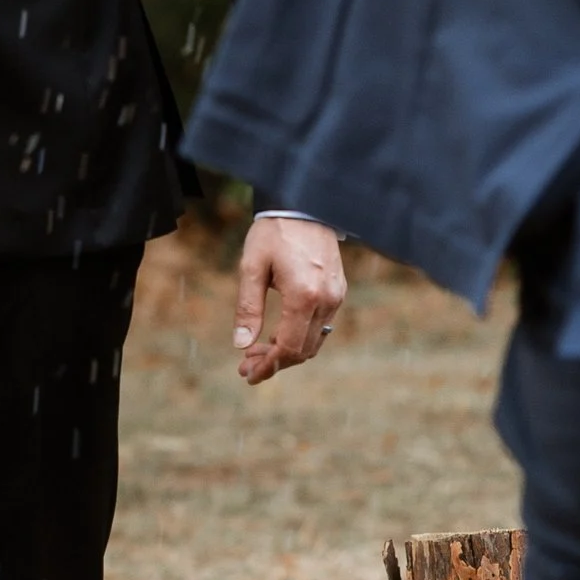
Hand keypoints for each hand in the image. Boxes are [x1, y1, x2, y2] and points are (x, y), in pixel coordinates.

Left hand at [233, 215, 346, 386]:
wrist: (304, 205)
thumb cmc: (273, 233)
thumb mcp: (251, 267)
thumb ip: (247, 307)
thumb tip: (240, 344)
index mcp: (303, 295)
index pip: (289, 347)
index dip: (267, 365)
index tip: (246, 374)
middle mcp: (326, 300)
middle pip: (303, 350)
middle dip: (274, 363)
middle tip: (246, 366)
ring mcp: (336, 296)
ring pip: (314, 342)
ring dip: (288, 353)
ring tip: (258, 353)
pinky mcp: (338, 291)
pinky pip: (321, 326)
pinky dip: (301, 337)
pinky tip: (278, 335)